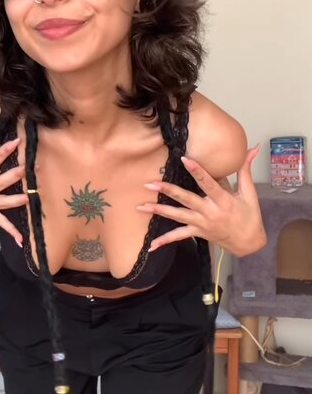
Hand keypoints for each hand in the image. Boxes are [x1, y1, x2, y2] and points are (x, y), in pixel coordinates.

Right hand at [0, 126, 28, 246]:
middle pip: (0, 182)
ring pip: (5, 203)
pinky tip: (22, 240)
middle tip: (27, 167)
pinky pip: (2, 224)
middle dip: (14, 175)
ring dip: (18, 200)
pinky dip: (12, 232)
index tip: (14, 142)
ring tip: (30, 195)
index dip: (2, 152)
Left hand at [136, 145, 266, 256]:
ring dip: (158, 211)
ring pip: (177, 216)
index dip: (196, 170)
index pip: (208, 183)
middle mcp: (209, 212)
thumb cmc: (250, 216)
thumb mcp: (250, 193)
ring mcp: (201, 224)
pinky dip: (164, 241)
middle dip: (168, 191)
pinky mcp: (197, 232)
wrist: (248, 243)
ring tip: (140, 207)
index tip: (184, 159)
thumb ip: (245, 169)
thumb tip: (253, 148)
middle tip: (151, 183)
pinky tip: (151, 245)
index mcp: (223, 200)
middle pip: (186, 199)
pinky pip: (178, 237)